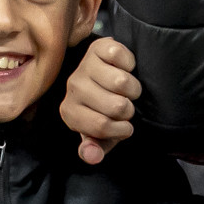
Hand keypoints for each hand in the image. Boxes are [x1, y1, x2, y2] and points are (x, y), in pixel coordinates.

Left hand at [61, 37, 139, 163]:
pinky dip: (131, 64)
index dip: (121, 129)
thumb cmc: (105, 110)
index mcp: (70, 112)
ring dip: (133, 88)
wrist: (109, 76)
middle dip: (129, 109)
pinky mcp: (98, 47)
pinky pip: (123, 58)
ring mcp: (84, 66)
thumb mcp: (102, 135)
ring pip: (123, 82)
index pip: (102, 126)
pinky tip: (124, 68)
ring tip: (126, 89)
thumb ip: (95, 149)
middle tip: (124, 104)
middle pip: (116, 105)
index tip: (123, 126)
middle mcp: (73, 87)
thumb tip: (92, 156)